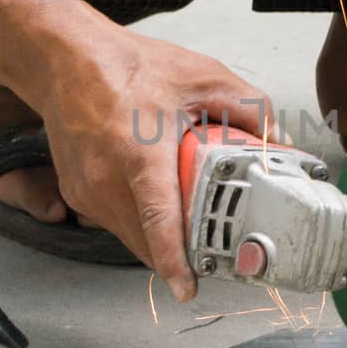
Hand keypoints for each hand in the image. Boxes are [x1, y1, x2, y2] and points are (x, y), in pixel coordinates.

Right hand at [31, 28, 277, 302]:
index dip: (174, 258)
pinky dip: (138, 223)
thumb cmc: (129, 66)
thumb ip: (250, 110)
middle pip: (147, 240)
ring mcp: (87, 189)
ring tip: (186, 220)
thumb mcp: (203, 78)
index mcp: (139, 152)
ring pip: (131, 237)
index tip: (188, 287)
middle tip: (214, 252)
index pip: (157, 218)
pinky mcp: (76, 193)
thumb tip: (279, 144)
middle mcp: (107, 177)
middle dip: (181, 254)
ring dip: (159, 240)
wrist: (67, 60)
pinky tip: (154, 200)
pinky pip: (115, 224)